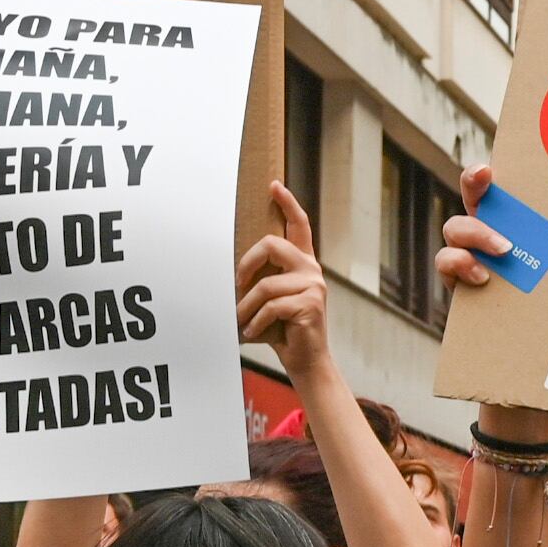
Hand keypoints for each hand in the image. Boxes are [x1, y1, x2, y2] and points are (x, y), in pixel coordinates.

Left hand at [236, 183, 331, 375]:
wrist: (307, 360)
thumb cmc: (285, 329)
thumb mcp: (274, 298)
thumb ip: (266, 278)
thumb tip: (234, 268)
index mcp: (304, 263)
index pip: (299, 226)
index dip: (288, 203)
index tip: (274, 186)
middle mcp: (311, 269)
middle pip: (272, 244)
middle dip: (246, 263)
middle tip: (236, 284)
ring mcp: (313, 286)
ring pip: (266, 284)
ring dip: (246, 306)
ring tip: (241, 320)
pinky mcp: (310, 305)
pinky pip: (271, 307)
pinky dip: (256, 322)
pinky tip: (252, 332)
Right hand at [435, 165, 547, 433]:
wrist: (540, 378)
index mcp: (533, 230)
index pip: (517, 189)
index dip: (514, 166)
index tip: (514, 148)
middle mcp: (499, 238)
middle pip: (477, 196)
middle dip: (475, 179)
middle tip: (486, 178)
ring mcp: (476, 262)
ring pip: (456, 226)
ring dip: (474, 231)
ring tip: (502, 251)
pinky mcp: (459, 289)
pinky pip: (445, 263)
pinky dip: (458, 264)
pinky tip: (482, 278)